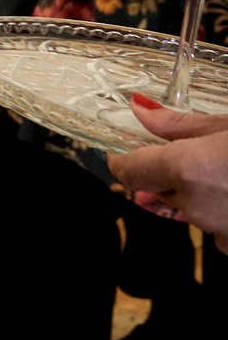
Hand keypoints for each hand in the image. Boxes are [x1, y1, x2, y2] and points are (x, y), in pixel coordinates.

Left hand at [111, 95, 227, 232]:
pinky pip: (215, 228)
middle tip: (196, 152)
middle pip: (159, 189)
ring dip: (197, 193)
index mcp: (187, 170)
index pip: (129, 171)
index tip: (122, 148)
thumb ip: (178, 124)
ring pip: (188, 208)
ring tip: (224, 170)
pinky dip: (219, 213)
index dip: (122, 159)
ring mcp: (218, 230)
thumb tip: (138, 109)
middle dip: (168, 172)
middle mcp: (197, 206)